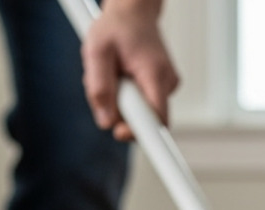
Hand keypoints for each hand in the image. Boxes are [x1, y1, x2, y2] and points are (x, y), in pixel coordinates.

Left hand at [82, 0, 179, 141]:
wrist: (133, 11)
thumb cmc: (115, 27)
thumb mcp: (96, 51)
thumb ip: (98, 87)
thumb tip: (105, 121)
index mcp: (153, 73)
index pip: (157, 119)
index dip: (142, 134)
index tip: (130, 141)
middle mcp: (167, 82)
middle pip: (147, 119)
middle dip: (123, 113)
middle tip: (109, 87)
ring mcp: (167, 85)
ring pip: (143, 112)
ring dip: (124, 102)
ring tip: (115, 74)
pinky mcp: (163, 87)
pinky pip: (144, 104)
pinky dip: (130, 96)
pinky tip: (124, 76)